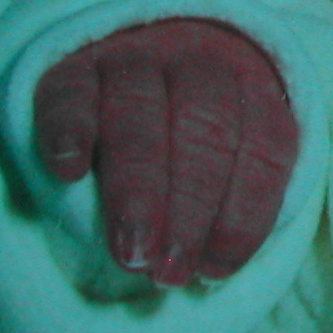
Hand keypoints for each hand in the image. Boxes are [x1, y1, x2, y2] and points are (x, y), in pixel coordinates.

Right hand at [34, 18, 298, 286]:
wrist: (141, 72)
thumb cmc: (189, 145)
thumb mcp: (229, 169)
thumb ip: (227, 209)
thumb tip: (208, 271)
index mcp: (253, 87)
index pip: (263, 144)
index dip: (244, 213)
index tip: (215, 270)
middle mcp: (197, 64)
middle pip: (204, 125)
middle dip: (190, 204)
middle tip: (170, 269)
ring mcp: (133, 61)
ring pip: (139, 111)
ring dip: (137, 186)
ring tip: (131, 251)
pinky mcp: (71, 69)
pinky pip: (70, 92)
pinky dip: (70, 130)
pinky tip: (69, 172)